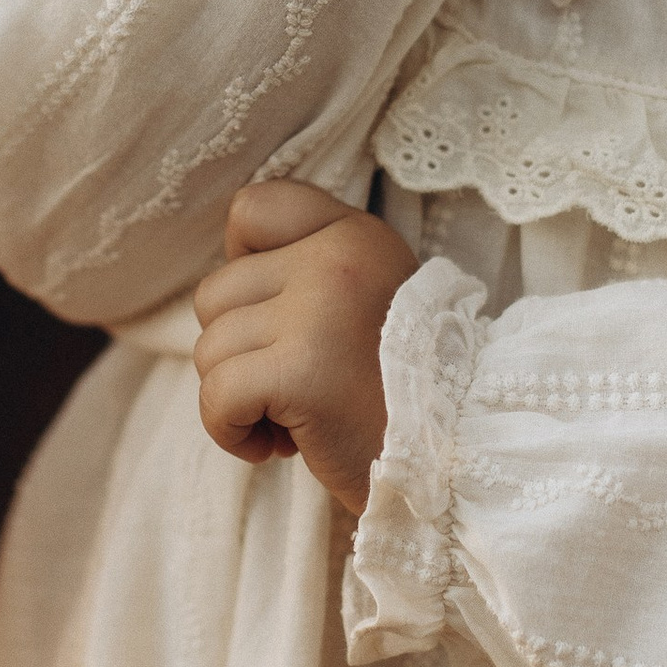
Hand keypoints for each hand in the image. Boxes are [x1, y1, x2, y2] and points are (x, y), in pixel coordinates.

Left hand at [193, 179, 418, 512]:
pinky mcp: (301, 372)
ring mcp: (317, 311)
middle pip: (216, 294)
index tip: (277, 316)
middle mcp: (336, 258)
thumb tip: (230, 270)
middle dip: (239, 352)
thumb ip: (309, 268)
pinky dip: (230, 431)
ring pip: (211, 348)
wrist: (455, 456)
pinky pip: (217, 396)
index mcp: (354, 235)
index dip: (243, 267)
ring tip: (296, 417)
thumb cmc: (394, 389)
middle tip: (296, 387)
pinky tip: (279, 445)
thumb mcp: (369, 297)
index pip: (252, 209)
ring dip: (238, 398)